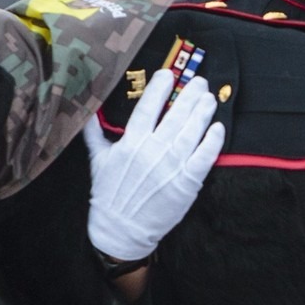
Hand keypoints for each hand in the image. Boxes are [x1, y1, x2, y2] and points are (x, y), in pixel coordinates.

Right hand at [81, 69, 223, 262]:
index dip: (159, 88)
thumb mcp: (97, 161)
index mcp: (131, 143)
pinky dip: (212, 140)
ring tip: (208, 98)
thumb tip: (87, 110)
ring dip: (203, 111)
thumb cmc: (109, 195)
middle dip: (189, 95)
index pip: (148, 108)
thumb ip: (94, 134)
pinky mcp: (187, 182)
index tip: (169, 74)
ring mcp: (172, 166)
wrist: (121, 229)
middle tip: (199, 81)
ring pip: (192, 131)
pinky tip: (217, 127)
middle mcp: (153, 151)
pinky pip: (204, 156)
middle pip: (176, 115)